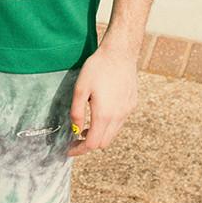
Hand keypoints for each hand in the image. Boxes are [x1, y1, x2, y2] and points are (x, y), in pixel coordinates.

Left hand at [67, 41, 138, 156]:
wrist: (120, 52)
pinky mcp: (132, 104)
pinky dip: (109, 125)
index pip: (92, 144)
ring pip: (113, 134)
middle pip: (104, 143)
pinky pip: (120, 122)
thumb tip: (75, 129)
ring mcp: (127, 111)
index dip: (79, 150)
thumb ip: (76, 112)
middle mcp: (118, 116)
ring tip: (87, 126)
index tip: (69, 149)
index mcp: (104, 114)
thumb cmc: (97, 68)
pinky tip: (101, 113)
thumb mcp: (80, 89)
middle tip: (76, 138)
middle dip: (89, 144)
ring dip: (100, 134)